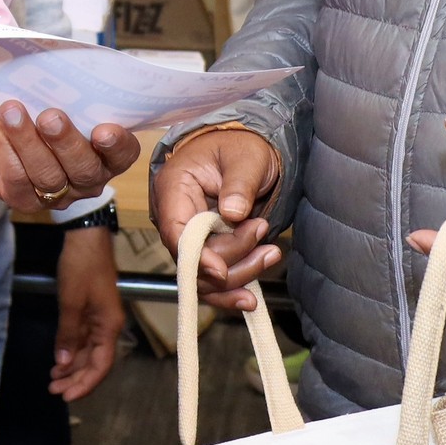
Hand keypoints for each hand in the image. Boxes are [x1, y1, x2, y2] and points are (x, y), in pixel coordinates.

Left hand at [0, 100, 139, 210]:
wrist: (2, 115)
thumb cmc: (40, 100)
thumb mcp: (60, 91)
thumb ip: (72, 86)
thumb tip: (68, 66)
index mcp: (107, 152)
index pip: (123, 154)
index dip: (117, 145)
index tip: (104, 129)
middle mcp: (87, 178)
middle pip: (84, 169)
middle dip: (66, 142)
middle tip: (51, 116)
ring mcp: (57, 194)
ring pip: (48, 176)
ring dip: (29, 142)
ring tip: (12, 112)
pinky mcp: (23, 199)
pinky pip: (17, 179)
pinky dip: (7, 148)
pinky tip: (0, 123)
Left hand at [50, 226, 126, 400]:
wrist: (86, 238)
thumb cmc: (81, 268)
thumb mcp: (71, 302)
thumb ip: (68, 334)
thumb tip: (62, 363)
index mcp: (109, 327)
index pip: (101, 365)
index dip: (85, 384)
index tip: (66, 396)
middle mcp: (108, 327)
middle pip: (95, 363)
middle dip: (76, 379)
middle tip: (53, 390)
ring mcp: (99, 319)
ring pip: (88, 353)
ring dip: (71, 367)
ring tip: (52, 379)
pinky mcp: (90, 312)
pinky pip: (82, 339)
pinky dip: (71, 351)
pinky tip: (58, 360)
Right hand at [152, 124, 283, 310]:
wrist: (246, 152)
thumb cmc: (241, 148)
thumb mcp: (246, 157)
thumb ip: (238, 184)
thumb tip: (232, 213)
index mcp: (174, 187)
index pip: (176, 231)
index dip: (196, 256)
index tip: (221, 271)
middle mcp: (174, 216)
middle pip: (192, 259)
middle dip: (231, 258)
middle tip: (261, 229)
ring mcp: (188, 237)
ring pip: (204, 276)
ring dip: (240, 273)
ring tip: (272, 253)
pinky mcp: (205, 250)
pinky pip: (212, 280)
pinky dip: (233, 288)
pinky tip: (251, 297)